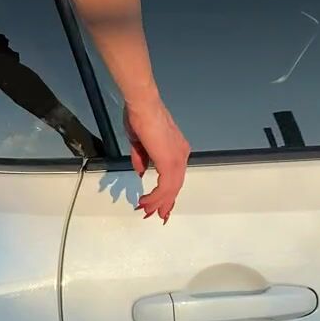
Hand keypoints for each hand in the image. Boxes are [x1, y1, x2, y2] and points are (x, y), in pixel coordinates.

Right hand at [123, 95, 189, 222]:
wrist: (143, 106)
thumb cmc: (139, 118)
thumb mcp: (139, 143)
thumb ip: (142, 159)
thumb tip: (142, 172)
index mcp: (176, 149)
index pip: (174, 176)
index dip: (167, 192)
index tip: (160, 204)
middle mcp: (180, 155)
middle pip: (175, 185)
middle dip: (165, 202)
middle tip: (156, 215)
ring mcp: (177, 159)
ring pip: (171, 189)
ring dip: (158, 202)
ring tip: (147, 211)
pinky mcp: (169, 162)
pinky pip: (165, 186)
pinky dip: (155, 196)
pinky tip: (147, 201)